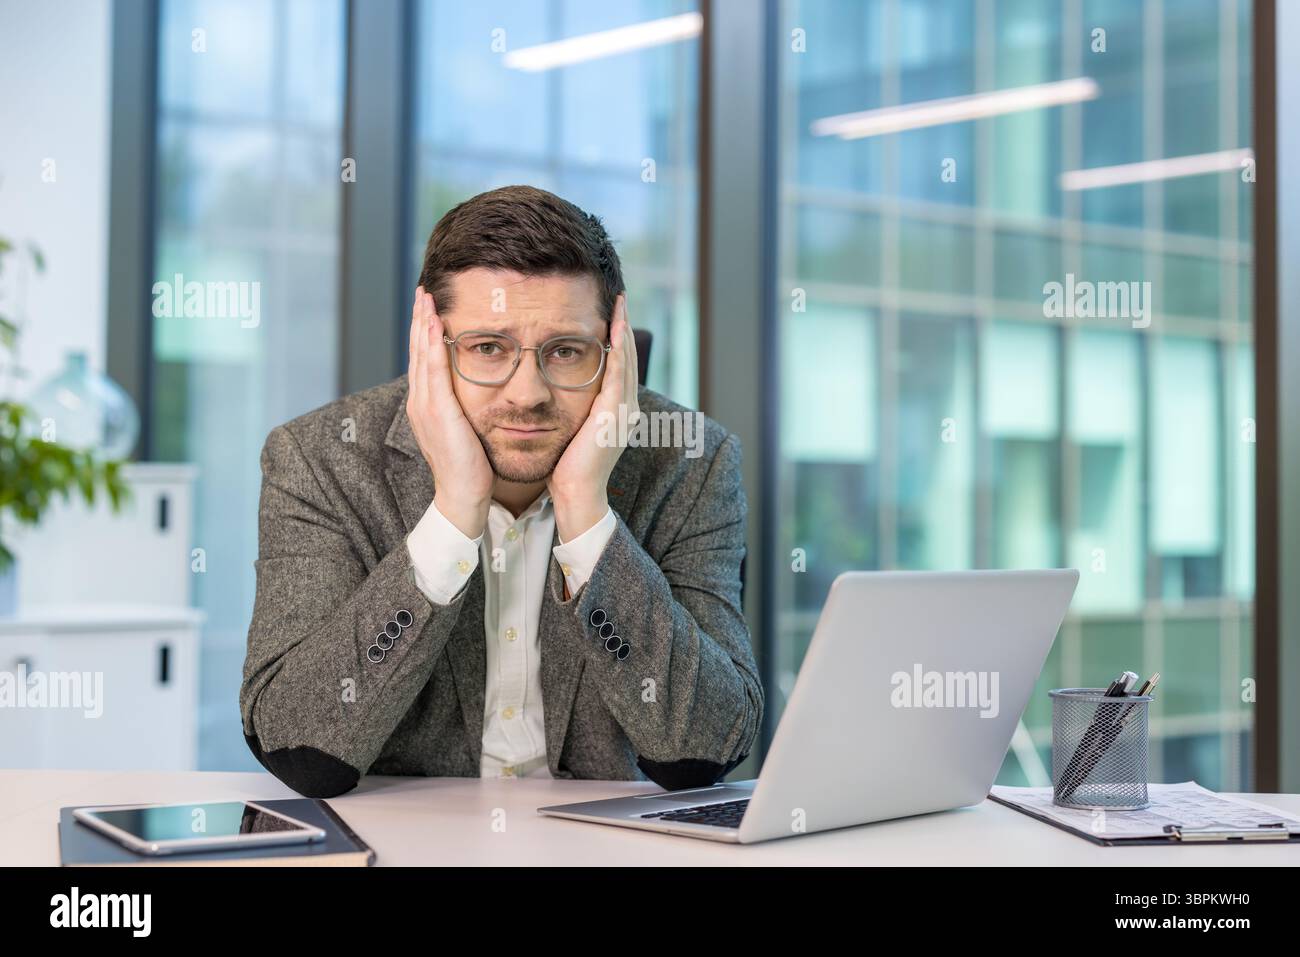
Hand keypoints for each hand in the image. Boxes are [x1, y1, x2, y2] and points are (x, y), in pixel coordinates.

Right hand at [407, 287, 493, 538]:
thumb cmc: (472, 466)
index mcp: (426, 405)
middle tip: (423, 290)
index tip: (429, 306)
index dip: (423, 331)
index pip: (423, 359)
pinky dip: (431, 344)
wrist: (464, 496)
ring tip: (426, 297)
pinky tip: (435, 324)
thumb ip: (465, 407)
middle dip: (418, 318)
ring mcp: (424, 406)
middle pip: (416, 350)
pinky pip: (432, 370)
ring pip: (420, 355)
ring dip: (422, 323)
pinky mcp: (436, 411)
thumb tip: (481, 388)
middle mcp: (419, 402)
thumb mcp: (466, 428)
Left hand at [548, 293, 639, 541]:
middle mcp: (626, 408)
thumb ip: (572, 408)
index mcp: (616, 410)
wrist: (576, 495)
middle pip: (628, 357)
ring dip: (624, 330)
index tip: (610, 313)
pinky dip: (618, 350)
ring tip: (620, 304)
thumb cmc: (566, 468)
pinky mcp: (615, 415)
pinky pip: (619, 374)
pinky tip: (614, 330)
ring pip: (627, 361)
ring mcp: (624, 411)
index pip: (619, 365)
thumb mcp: (572, 430)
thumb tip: (555, 390)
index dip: (617, 337)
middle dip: (624, 325)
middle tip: (619, 297)